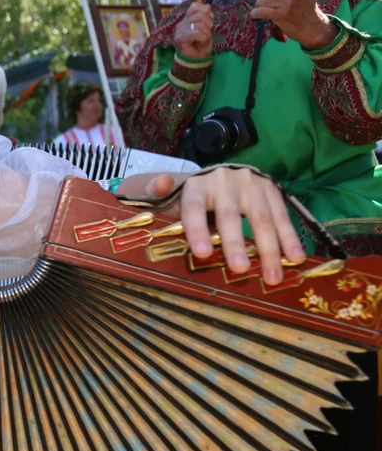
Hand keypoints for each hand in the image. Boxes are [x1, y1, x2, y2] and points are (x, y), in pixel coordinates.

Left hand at [139, 168, 305, 284]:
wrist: (217, 175)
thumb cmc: (190, 197)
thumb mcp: (168, 195)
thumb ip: (155, 192)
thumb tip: (159, 183)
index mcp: (196, 186)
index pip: (194, 209)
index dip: (198, 230)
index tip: (203, 254)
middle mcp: (223, 182)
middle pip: (229, 215)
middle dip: (236, 244)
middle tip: (240, 270)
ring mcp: (249, 184)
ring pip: (260, 217)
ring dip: (269, 248)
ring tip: (273, 275)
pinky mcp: (269, 188)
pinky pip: (281, 215)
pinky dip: (288, 238)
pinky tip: (294, 257)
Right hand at [173, 3, 214, 59]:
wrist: (197, 61)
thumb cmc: (201, 45)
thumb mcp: (207, 28)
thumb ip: (206, 16)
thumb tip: (207, 6)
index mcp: (187, 19)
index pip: (195, 6)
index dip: (205, 12)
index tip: (208, 23)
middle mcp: (181, 23)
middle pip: (200, 15)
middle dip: (209, 24)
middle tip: (207, 34)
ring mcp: (179, 31)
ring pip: (200, 24)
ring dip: (207, 33)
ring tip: (204, 40)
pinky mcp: (180, 39)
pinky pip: (196, 33)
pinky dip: (203, 38)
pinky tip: (201, 42)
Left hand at [249, 0, 337, 49]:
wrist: (312, 26)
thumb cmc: (306, 7)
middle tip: (270, 1)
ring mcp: (286, 2)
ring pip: (260, 0)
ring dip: (261, 6)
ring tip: (269, 10)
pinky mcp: (280, 14)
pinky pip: (258, 11)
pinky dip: (255, 14)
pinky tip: (258, 16)